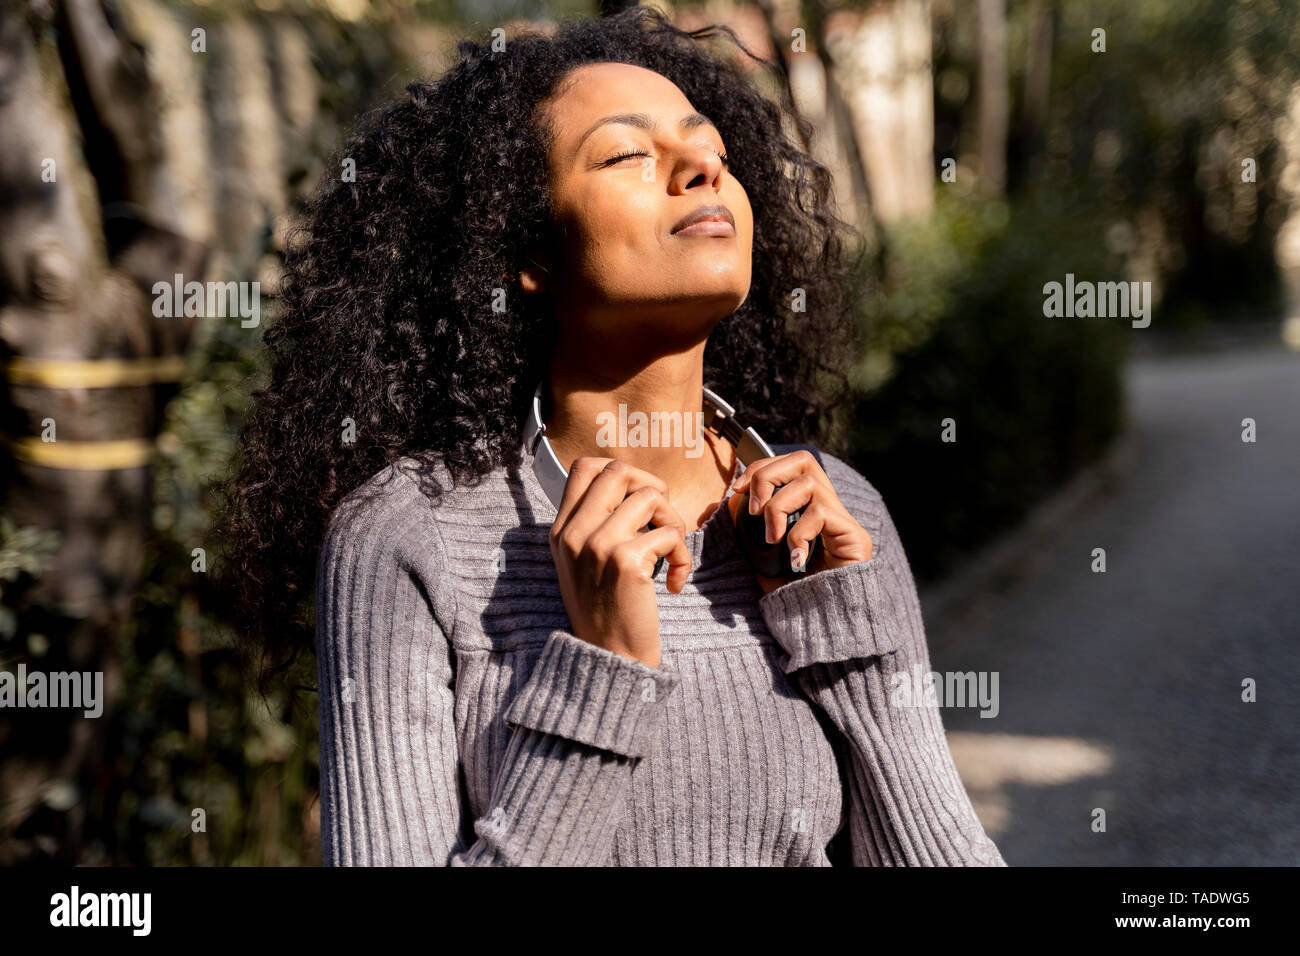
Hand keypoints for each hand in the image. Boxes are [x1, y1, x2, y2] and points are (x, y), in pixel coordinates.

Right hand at [549, 457, 690, 668]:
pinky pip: (670, 533)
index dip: (621, 470)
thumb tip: (634, 487)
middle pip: (620, 470)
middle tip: (661, 519)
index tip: (638, 496)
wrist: (608, 660)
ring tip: (670, 553)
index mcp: (561, 530)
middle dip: (652, 486)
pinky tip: (674, 583)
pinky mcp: (626, 560)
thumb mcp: (582, 564)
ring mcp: (598, 544)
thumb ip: (596, 525)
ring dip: (673, 521)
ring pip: (651, 496)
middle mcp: (574, 532)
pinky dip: (682, 557)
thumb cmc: (606, 612)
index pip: (584, 467)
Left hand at [727, 450, 872, 595]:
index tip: (736, 490)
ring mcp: (844, 522)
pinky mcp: (855, 537)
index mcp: (807, 508)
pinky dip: (798, 534)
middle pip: (803, 459)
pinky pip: (821, 513)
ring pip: (808, 483)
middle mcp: (829, 508)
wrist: (819, 629)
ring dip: (779, 509)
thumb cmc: (790, 595)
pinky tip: (796, 560)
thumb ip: (745, 529)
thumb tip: (720, 503)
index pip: (789, 464)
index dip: (760, 468)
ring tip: (772, 540)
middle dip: (768, 476)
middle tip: (754, 510)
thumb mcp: (758, 557)